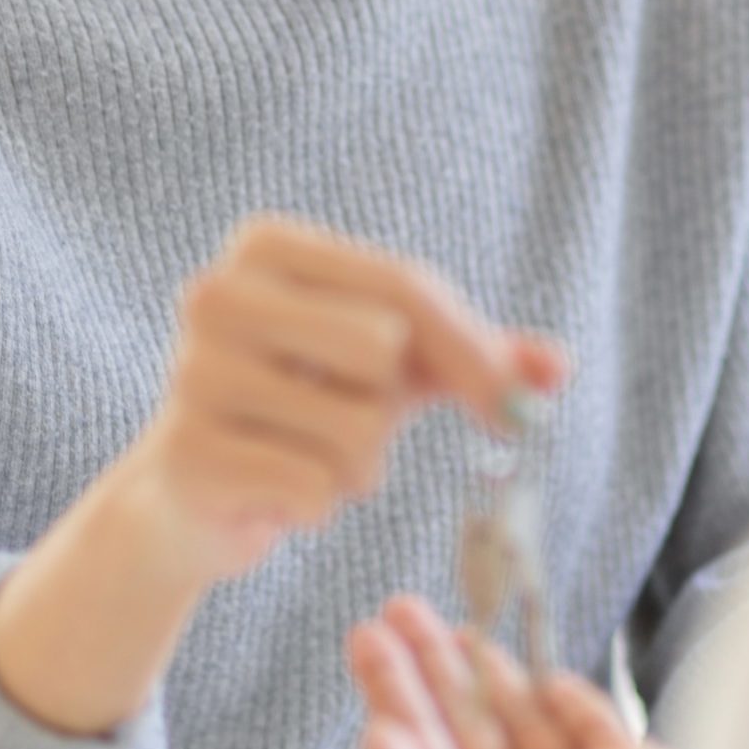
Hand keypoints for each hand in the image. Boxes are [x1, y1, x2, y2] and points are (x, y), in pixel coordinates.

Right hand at [0, 222, 565, 737]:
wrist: (193, 491)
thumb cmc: (306, 405)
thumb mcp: (395, 366)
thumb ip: (479, 357)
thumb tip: (559, 369)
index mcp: (265, 245)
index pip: (406, 286)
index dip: (474, 351)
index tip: (518, 409)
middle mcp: (216, 293)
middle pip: (383, 348)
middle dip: (389, 404)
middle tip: (349, 417)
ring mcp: (192, 373)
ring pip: (356, 429)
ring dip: (358, 465)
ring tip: (308, 455)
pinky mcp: (188, 455)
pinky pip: (316, 489)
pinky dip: (319, 504)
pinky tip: (277, 490)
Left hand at [347, 597, 683, 748]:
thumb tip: (374, 742)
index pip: (416, 743)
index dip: (390, 690)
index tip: (370, 639)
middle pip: (461, 722)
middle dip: (430, 664)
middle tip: (402, 608)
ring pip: (520, 719)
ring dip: (489, 671)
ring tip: (464, 620)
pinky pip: (590, 729)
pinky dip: (569, 702)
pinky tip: (547, 674)